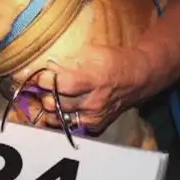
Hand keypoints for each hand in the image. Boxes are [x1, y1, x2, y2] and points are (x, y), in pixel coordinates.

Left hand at [26, 46, 151, 133]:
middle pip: (54, 104)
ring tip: (49, 96)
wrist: (138, 79)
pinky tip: (61, 107)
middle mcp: (92, 103)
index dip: (44, 80)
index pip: (59, 85)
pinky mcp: (94, 127)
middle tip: (43, 86)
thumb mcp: (93, 51)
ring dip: (49, 107)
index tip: (41, 75)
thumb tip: (47, 66)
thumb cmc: (114, 61)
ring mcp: (93, 118)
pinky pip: (68, 127)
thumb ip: (68, 60)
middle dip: (44, 93)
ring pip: (57, 118)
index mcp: (93, 81)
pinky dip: (61, 117)